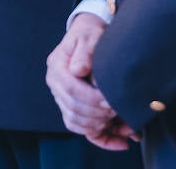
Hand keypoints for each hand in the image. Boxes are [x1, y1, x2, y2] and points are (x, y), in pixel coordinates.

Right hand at [46, 14, 138, 148]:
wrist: (90, 36)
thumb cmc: (91, 34)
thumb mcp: (90, 36)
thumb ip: (85, 52)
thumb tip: (78, 70)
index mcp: (56, 66)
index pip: (71, 90)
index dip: (92, 99)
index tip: (111, 101)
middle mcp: (55, 83)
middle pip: (73, 108)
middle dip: (98, 114)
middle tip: (118, 111)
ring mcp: (61, 96)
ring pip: (76, 121)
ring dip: (99, 126)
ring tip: (120, 123)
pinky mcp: (71, 105)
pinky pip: (80, 127)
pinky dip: (99, 137)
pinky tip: (119, 140)